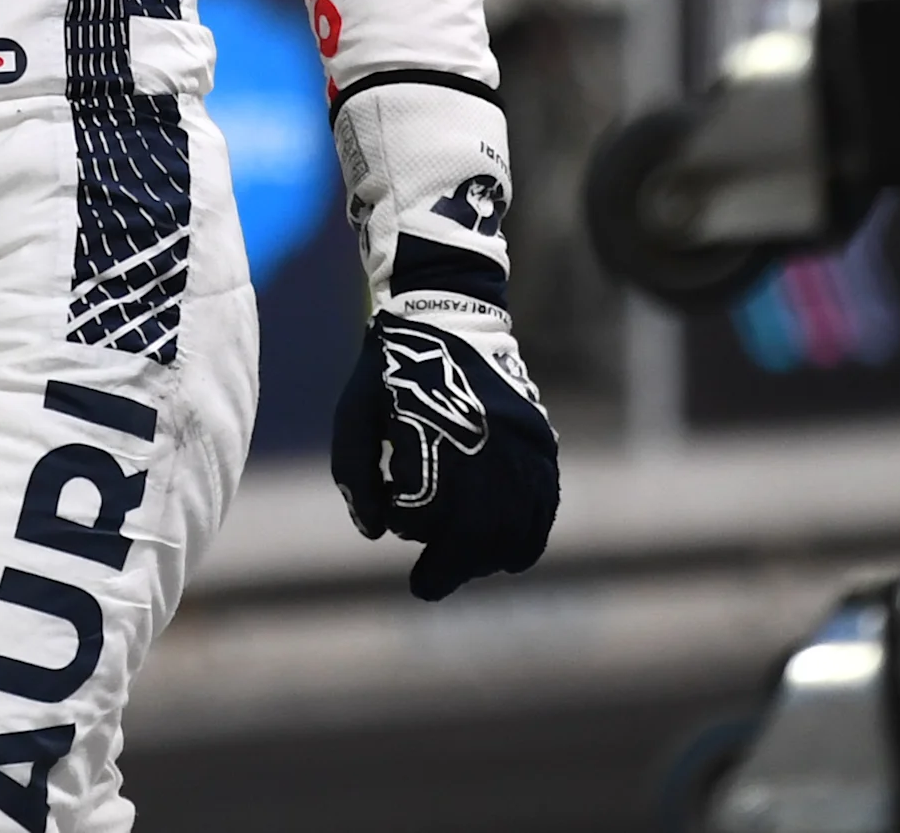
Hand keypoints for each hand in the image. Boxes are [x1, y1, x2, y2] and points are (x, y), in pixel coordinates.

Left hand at [332, 309, 559, 600]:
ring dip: (488, 557)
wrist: (448, 314)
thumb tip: (376, 533)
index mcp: (429, 436)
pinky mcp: (539, 443)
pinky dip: (530, 537)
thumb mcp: (355, 415)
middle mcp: (479, 446)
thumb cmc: (389, 368)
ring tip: (467, 565)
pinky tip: (512, 555)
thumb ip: (357, 477)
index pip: (423, 513)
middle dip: (450, 567)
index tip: (398, 523)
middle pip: (475, 534)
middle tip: (427, 585)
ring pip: (514, 527)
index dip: (407, 525)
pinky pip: (544, 505)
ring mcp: (516, 445)